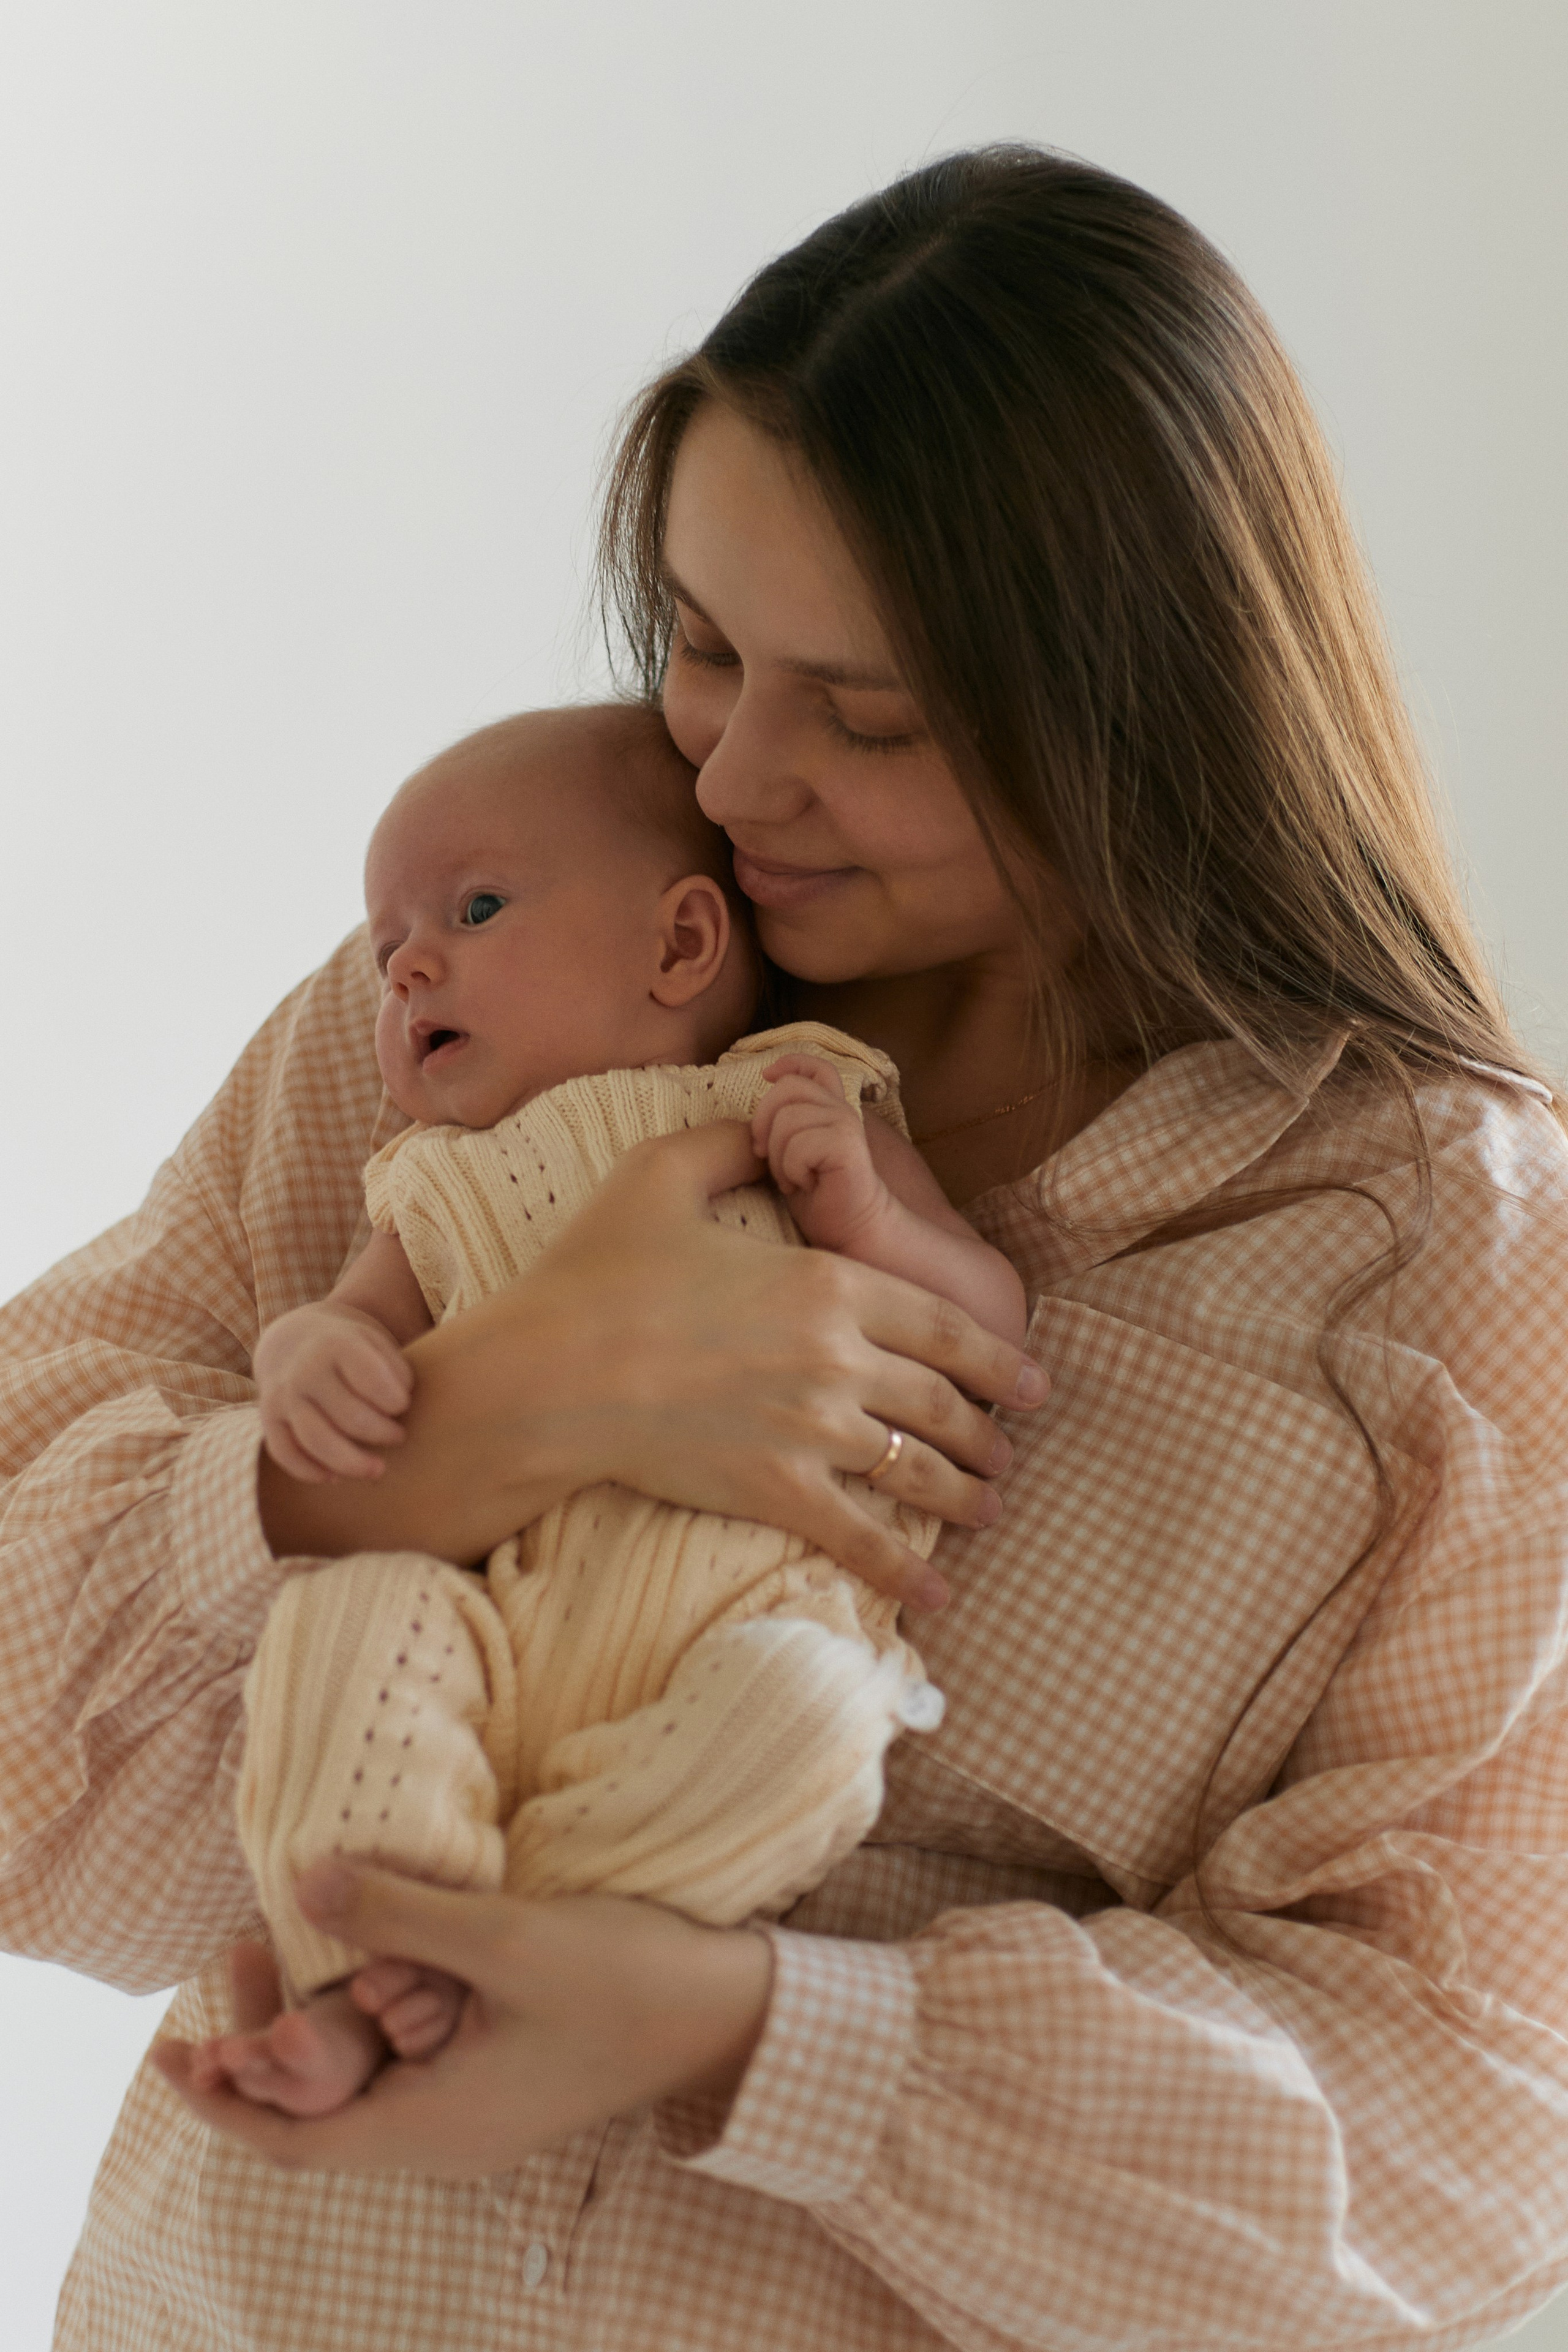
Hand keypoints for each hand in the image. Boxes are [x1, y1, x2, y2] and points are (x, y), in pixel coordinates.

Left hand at [152, 1859, 773, 2175]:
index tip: (169, 2047)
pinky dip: (368, 2014)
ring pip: (362, 2081)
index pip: (293, 2138)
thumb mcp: (504, 1940)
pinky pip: (405, 2061)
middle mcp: (446, 2135)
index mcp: (435, 2126)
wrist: (727, 2011)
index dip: (221, 2097)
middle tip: (234, 1953)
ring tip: (283, 1944)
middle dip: (261, 2043)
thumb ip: (399, 1915)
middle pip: (319, 2111)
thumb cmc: (623, 1980)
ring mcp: (476, 2110)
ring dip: (316, 2022)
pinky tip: (367, 1957)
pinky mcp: (500, 2078)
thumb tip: (301, 1879)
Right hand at [254, 1304, 413, 1481]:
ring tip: (377, 1470)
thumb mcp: (375, 1343)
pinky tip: (335, 1476)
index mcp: (336, 1345)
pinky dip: (310, 1472)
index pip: (372, 1381)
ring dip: (351, 1464)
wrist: (294, 1341)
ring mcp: (283, 1396)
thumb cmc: (348, 1351)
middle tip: (398, 1436)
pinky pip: (285, 1454)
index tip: (403, 1405)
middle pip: (349, 1417)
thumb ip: (394, 1372)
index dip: (396, 1401)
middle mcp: (305, 1370)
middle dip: (382, 1433)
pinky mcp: (269, 1420)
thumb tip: (400, 1411)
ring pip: (315, 1441)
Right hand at [260, 1122, 1047, 1610]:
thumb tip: (765, 1119)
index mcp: (827, 1281)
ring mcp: (811, 1428)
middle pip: (943, 1401)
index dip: (998, 1357)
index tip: (1033, 1381)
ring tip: (991, 1506)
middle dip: (990, 1432)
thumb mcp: (659, 1174)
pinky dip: (907, 1574)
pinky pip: (862, 1539)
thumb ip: (728, 1143)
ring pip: (919, 1470)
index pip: (943, 1324)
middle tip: (1012, 1451)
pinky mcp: (776, 1489)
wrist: (546, 1373)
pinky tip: (939, 1600)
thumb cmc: (594, 1271)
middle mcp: (838, 1357)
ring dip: (967, 1493)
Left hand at [751, 1053, 888, 1252]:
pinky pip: (799, 1145)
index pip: (815, 1066)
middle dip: (765, 1123)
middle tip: (769, 1158)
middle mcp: (840, 1110)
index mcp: (829, 1108)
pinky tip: (806, 1185)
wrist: (850, 1229)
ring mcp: (846, 1124)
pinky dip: (792, 1171)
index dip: (789, 1063)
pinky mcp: (848, 1145)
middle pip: (787, 1088)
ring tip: (794, 1178)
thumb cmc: (818, 1195)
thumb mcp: (791, 1152)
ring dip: (779, 1157)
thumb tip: (764, 1092)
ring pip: (788, 1119)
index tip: (767, 1076)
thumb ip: (783, 1121)